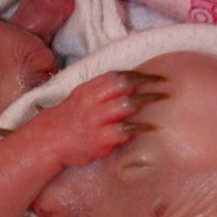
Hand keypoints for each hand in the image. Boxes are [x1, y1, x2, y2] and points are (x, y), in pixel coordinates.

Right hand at [34, 69, 167, 167]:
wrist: (49, 140)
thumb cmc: (70, 118)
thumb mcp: (82, 97)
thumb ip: (103, 90)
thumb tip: (130, 84)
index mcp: (90, 89)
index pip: (118, 76)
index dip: (140, 76)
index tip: (158, 78)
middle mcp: (93, 102)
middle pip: (124, 88)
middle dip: (148, 88)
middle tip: (167, 90)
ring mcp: (96, 120)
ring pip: (126, 107)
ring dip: (146, 104)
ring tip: (164, 104)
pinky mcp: (100, 139)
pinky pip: (124, 131)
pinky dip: (139, 128)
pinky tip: (151, 128)